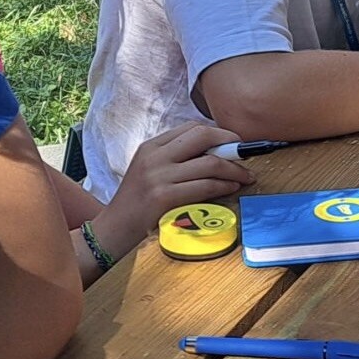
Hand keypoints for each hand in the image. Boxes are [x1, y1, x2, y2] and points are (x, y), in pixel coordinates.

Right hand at [92, 123, 256, 254]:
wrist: (113, 230)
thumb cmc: (137, 203)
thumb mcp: (150, 171)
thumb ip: (176, 159)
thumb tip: (216, 152)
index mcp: (151, 146)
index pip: (192, 128)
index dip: (219, 133)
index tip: (234, 142)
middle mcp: (154, 157)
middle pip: (203, 136)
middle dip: (231, 143)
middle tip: (245, 154)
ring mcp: (158, 176)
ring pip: (210, 162)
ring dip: (235, 169)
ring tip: (245, 176)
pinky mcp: (164, 197)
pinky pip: (206, 185)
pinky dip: (225, 185)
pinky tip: (232, 188)